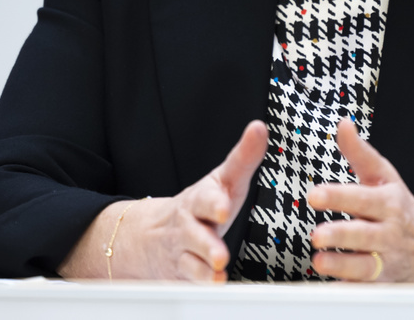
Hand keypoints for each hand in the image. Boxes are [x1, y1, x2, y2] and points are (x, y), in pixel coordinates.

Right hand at [58, 120, 267, 281]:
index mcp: (201, 199)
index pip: (205, 197)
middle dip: (207, 243)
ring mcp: (184, 250)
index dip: (213, 202)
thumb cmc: (203, 204)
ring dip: (206, 269)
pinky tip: (215, 286)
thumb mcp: (223, 178)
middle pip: (195, 233)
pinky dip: (202, 285)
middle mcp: (189, 224)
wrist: (153, 235)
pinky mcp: (182, 273)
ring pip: (192, 261)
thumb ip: (244, 157)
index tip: (222, 208)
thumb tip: (259, 127)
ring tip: (219, 270)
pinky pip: (191, 281)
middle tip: (220, 253)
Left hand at [307, 119, 413, 282]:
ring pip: (364, 267)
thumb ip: (360, 153)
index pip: (360, 198)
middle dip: (340, 235)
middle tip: (317, 235)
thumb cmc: (402, 209)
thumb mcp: (385, 177)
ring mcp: (386, 262)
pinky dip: (348, 291)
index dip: (338, 196)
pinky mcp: (383, 286)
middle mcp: (387, 233)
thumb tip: (342, 124)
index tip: (315, 194)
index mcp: (386, 203)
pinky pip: (364, 291)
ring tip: (320, 261)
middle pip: (362, 234)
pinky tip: (329, 288)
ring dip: (341, 265)